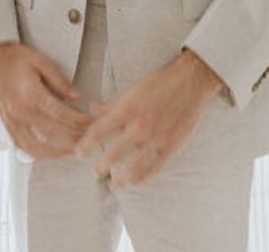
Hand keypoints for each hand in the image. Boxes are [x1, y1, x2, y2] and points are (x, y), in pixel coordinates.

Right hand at [0, 40, 90, 159]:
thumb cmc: (13, 57)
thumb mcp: (39, 59)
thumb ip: (59, 79)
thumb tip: (77, 97)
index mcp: (31, 93)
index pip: (62, 114)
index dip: (80, 122)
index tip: (94, 124)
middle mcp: (21, 111)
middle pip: (54, 134)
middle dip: (75, 140)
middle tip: (91, 141)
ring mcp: (13, 122)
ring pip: (38, 148)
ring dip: (59, 154)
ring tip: (74, 151)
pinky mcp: (7, 126)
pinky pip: (24, 148)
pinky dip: (39, 155)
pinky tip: (52, 153)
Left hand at [74, 49, 224, 187]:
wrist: (190, 82)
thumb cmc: (159, 84)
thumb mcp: (132, 91)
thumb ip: (111, 105)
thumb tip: (92, 109)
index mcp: (127, 109)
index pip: (99, 131)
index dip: (86, 145)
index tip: (78, 154)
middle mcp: (139, 126)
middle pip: (113, 154)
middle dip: (101, 166)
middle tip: (95, 172)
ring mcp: (156, 139)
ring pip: (133, 168)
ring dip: (120, 180)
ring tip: (113, 185)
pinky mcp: (171, 147)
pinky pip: (153, 170)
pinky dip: (142, 179)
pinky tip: (135, 183)